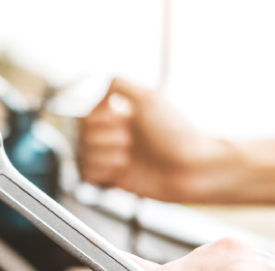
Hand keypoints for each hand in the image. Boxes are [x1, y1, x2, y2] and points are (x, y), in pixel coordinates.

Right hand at [78, 78, 231, 201]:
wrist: (191, 169)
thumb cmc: (177, 134)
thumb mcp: (149, 99)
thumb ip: (119, 86)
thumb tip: (99, 92)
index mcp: (122, 116)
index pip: (87, 116)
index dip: (99, 120)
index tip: (119, 120)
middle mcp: (115, 136)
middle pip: (82, 136)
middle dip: (104, 138)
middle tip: (128, 141)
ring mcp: (113, 158)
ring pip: (83, 155)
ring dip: (104, 156)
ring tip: (126, 158)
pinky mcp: (114, 179)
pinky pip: (87, 175)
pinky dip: (100, 171)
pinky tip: (119, 170)